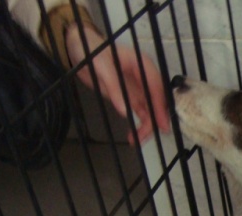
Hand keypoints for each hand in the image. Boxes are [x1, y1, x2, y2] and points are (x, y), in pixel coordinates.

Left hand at [65, 24, 169, 144]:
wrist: (80, 49)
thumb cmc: (91, 52)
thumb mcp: (101, 68)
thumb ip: (114, 89)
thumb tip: (125, 112)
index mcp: (142, 65)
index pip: (156, 87)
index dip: (160, 106)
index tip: (161, 124)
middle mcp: (145, 78)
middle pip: (157, 101)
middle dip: (155, 119)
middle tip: (147, 136)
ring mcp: (140, 88)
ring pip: (151, 110)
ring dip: (147, 126)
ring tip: (136, 140)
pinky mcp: (132, 97)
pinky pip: (142, 113)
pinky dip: (140, 125)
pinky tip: (133, 135)